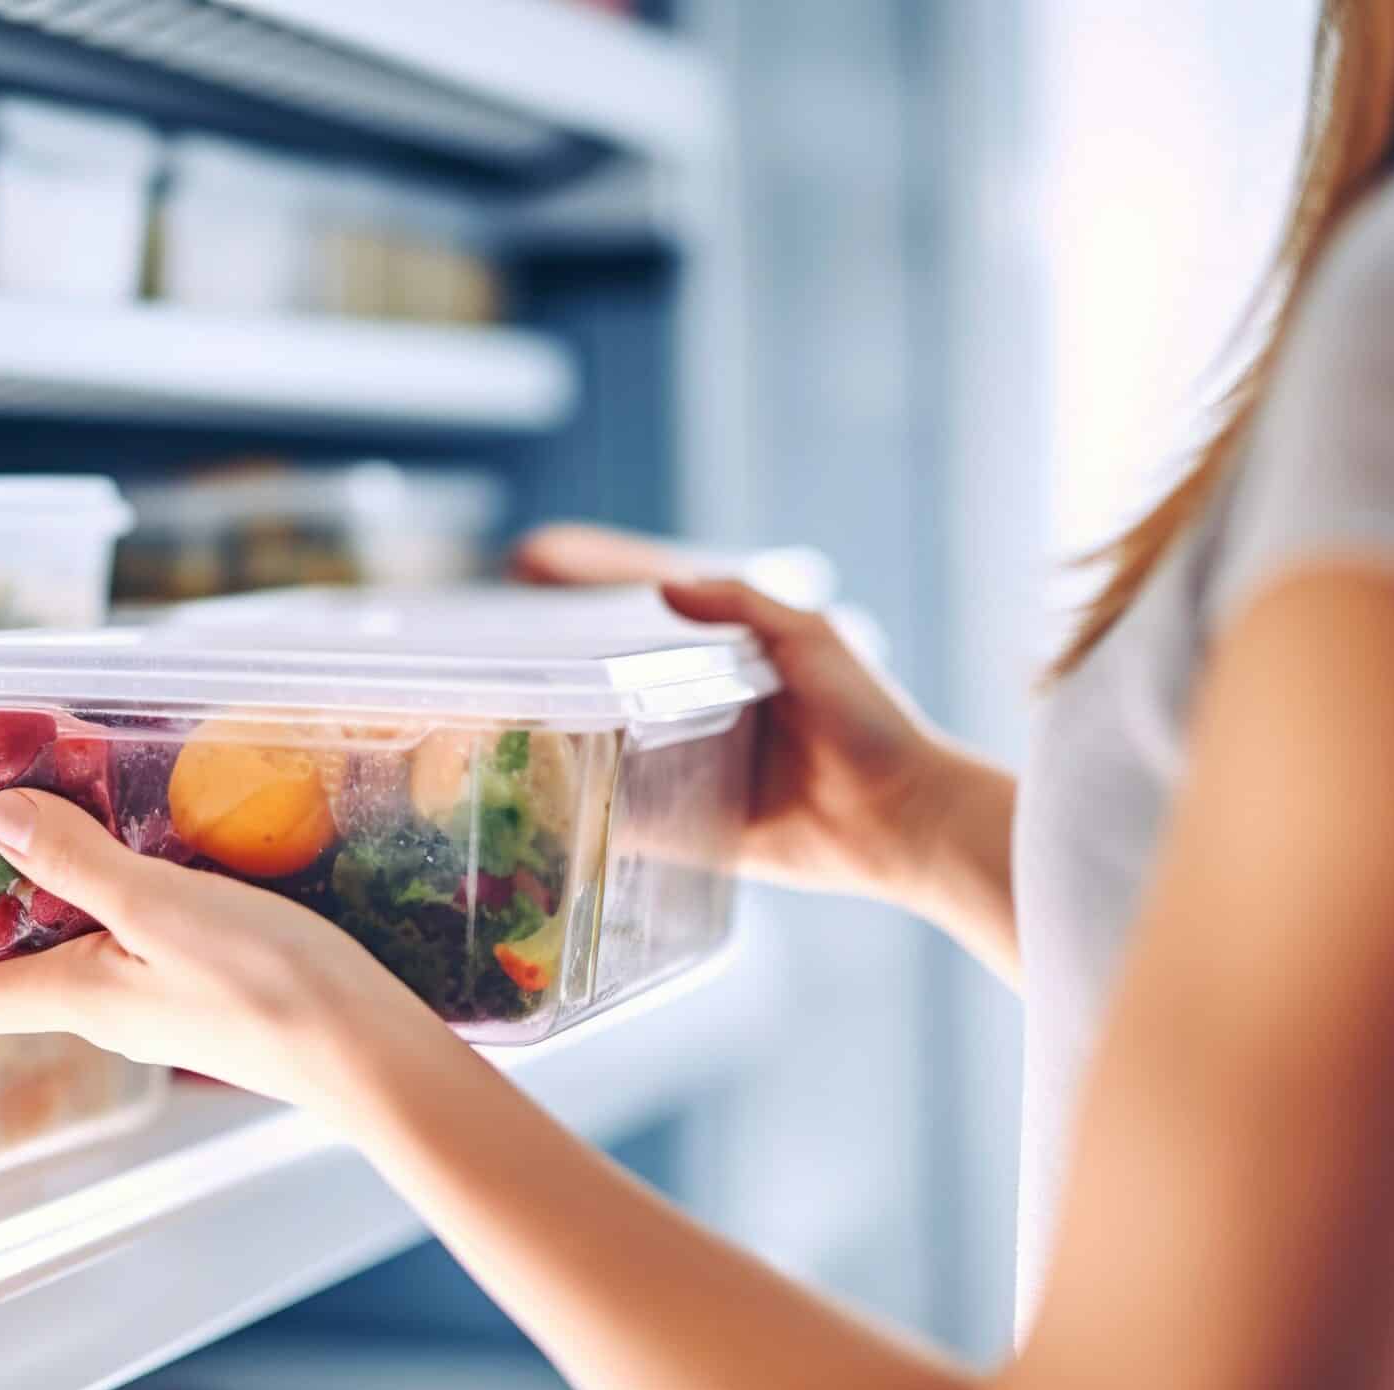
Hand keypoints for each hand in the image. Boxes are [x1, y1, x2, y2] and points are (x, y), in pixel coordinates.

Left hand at [0, 789, 472, 1114]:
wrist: (373, 1055)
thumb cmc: (268, 985)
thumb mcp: (160, 905)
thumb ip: (77, 863)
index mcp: (80, 998)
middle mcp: (113, 1015)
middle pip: (31, 966)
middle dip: (9, 900)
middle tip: (11, 817)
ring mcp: (166, 1012)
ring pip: (95, 951)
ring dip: (78, 893)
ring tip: (92, 820)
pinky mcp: (216, 1001)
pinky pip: (151, 949)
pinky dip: (140, 904)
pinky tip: (176, 863)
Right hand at [518, 523, 970, 904]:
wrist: (904, 819)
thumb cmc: (871, 721)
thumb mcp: (816, 640)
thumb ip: (746, 606)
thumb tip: (667, 587)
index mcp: (729, 651)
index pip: (643, 597)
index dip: (585, 574)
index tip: (528, 557)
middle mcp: (701, 704)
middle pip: (610, 668)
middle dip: (550, 648)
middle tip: (489, 632)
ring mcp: (691, 766)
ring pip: (607, 741)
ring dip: (555, 727)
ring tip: (497, 704)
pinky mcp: (694, 828)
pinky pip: (629, 818)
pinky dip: (588, 809)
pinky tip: (537, 795)